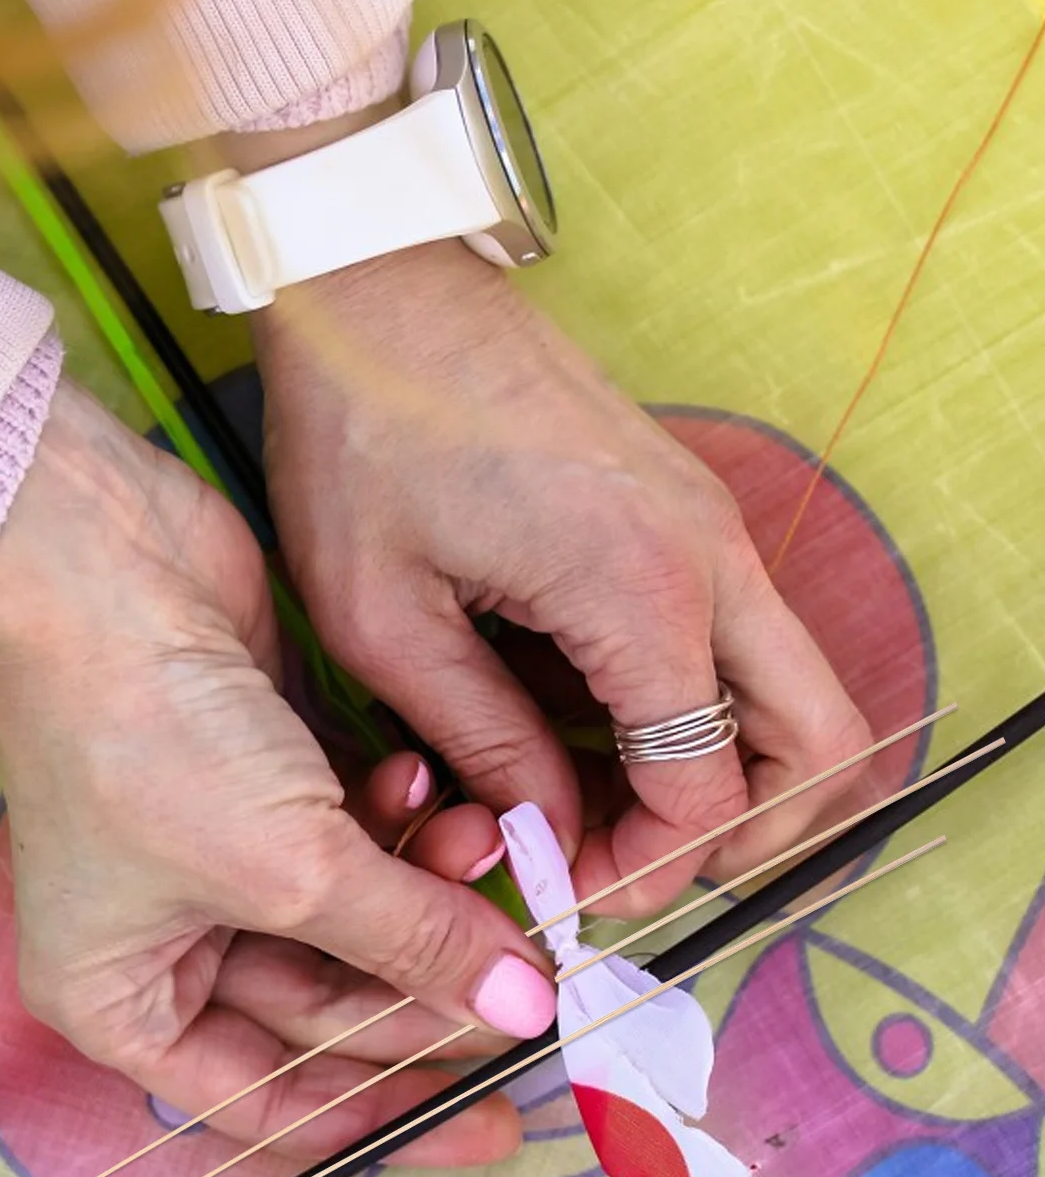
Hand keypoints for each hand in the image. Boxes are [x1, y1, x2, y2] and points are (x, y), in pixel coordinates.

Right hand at [0, 380, 554, 1163]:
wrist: (100, 563)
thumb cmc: (150, 742)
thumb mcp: (287, 869)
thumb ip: (412, 945)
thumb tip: (526, 1014)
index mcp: (122, 1001)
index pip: (268, 1104)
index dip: (386, 1120)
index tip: (498, 1125)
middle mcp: (165, 941)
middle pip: (325, 1008)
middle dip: (426, 978)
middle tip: (533, 964)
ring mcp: (215, 856)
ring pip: (353, 915)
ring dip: (425, 884)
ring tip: (484, 837)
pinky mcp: (262, 781)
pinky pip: (353, 837)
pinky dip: (398, 820)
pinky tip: (426, 779)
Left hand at [250, 235, 869, 915]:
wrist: (374, 287)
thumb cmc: (358, 435)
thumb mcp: (385, 620)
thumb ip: (484, 741)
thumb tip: (552, 827)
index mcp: (642, 591)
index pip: (711, 791)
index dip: (648, 870)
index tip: (564, 889)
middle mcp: (711, 557)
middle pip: (818, 745)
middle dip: (739, 836)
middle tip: (620, 866)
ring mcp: (708, 524)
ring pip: (790, 694)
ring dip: (723, 776)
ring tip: (597, 810)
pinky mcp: (680, 508)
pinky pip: (736, 641)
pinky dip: (695, 712)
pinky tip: (583, 730)